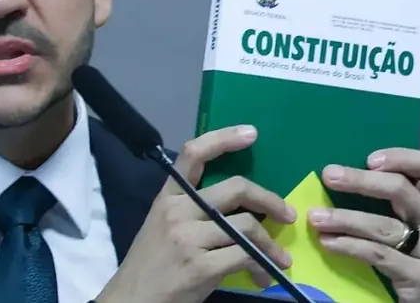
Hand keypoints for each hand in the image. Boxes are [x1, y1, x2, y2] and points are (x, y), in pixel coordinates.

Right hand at [96, 126, 296, 302]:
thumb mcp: (163, 226)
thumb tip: (241, 208)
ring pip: (247, 226)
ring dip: (271, 244)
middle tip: (287, 214)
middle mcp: (177, 211)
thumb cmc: (151, 264)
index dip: (223, 138)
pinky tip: (262, 276)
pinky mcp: (200, 266)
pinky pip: (245, 256)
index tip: (252, 133)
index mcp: (168, 197)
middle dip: (270, 199)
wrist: (133, 300)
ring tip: (280, 259)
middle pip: (235, 188)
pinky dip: (262, 266)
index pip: (193, 154)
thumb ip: (193, 210)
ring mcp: (188, 238)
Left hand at [309, 148, 419, 302]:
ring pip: (385, 226)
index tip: (368, 159)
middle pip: (402, 190)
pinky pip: (380, 255)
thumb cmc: (387, 255)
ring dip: (345, 218)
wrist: (399, 301)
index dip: (400, 158)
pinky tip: (329, 243)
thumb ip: (370, 201)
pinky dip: (350, 246)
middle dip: (361, 181)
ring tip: (316, 217)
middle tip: (329, 176)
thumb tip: (334, 175)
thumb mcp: (381, 223)